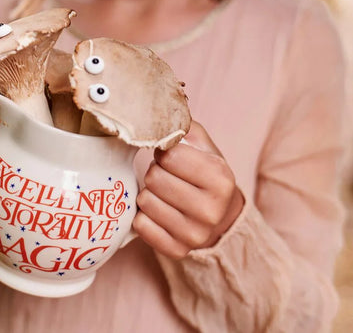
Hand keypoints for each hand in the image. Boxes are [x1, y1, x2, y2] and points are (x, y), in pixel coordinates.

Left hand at [133, 120, 243, 259]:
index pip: (169, 156)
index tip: (171, 157)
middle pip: (154, 179)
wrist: (221, 216)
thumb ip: (182, 125)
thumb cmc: (205, 172)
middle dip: (156, 172)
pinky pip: (140, 226)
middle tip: (167, 175)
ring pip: (145, 202)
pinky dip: (144, 216)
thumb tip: (156, 111)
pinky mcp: (177, 251)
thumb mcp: (202, 144)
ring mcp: (195, 235)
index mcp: (221, 178)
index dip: (164, 153)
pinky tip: (159, 211)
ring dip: (149, 193)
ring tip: (164, 193)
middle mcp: (211, 210)